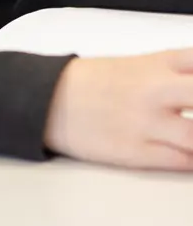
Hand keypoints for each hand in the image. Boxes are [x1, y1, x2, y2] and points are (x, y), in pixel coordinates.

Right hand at [44, 50, 192, 170]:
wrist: (47, 99)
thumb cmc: (91, 82)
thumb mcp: (132, 65)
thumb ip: (171, 72)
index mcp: (152, 64)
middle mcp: (153, 90)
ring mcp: (146, 122)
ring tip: (192, 134)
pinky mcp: (137, 151)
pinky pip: (183, 161)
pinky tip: (191, 154)